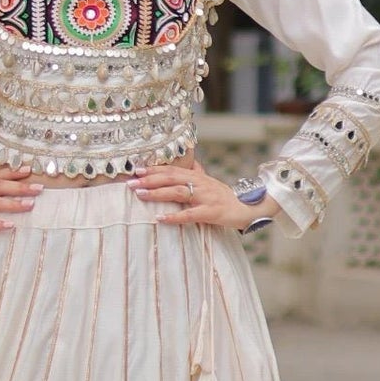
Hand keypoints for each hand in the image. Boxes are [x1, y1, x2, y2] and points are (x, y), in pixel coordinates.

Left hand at [127, 158, 254, 228]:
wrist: (248, 208)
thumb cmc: (225, 197)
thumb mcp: (210, 182)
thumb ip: (197, 172)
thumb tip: (189, 162)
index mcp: (197, 177)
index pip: (171, 170)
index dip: (153, 169)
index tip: (136, 170)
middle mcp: (200, 184)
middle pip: (171, 178)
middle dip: (149, 180)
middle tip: (131, 182)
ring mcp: (205, 197)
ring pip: (178, 193)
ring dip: (157, 193)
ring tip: (140, 194)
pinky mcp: (211, 212)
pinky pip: (190, 214)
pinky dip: (174, 216)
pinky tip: (160, 219)